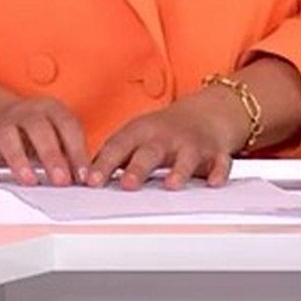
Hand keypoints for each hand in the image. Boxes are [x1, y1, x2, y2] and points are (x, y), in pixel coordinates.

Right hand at [0, 76, 90, 186]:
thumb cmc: (36, 132)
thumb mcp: (58, 135)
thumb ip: (72, 154)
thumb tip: (89, 181)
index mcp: (49, 109)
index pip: (66, 125)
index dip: (76, 151)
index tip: (84, 176)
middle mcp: (23, 113)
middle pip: (37, 128)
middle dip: (50, 155)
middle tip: (61, 181)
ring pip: (5, 135)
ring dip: (17, 158)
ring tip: (29, 180)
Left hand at [86, 90, 245, 189]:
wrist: (205, 114)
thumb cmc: (162, 132)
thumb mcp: (134, 137)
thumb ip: (112, 156)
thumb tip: (80, 177)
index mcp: (140, 133)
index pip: (118, 148)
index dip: (103, 165)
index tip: (91, 182)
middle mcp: (164, 137)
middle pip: (149, 153)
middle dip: (138, 168)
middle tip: (126, 185)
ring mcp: (191, 145)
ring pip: (185, 158)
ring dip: (178, 171)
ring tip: (171, 186)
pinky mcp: (216, 153)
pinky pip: (219, 163)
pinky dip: (218, 172)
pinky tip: (214, 183)